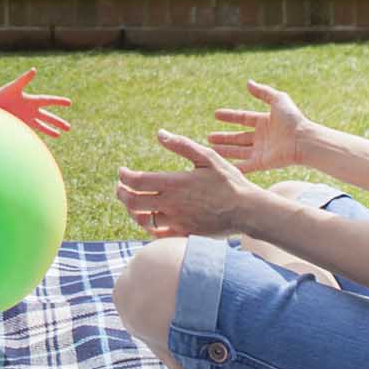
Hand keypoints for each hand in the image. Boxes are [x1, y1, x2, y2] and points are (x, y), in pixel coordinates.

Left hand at [0, 68, 72, 138]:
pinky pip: (31, 129)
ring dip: (50, 130)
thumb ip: (24, 79)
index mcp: (31, 100)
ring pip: (41, 125)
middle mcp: (30, 109)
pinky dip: (37, 132)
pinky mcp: (20, 123)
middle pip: (48, 116)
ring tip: (59, 135)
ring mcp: (26, 117)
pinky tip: (39, 136)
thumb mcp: (15, 87)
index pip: (48, 100)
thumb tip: (33, 70)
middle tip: (69, 127)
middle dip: (58, 122)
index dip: (59, 102)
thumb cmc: (2, 93)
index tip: (70, 103)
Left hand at [115, 129, 258, 238]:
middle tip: (120, 187)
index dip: (124, 176)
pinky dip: (148, 227)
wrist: (248, 211)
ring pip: (142, 220)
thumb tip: (160, 133)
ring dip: (132, 211)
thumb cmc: (229, 181)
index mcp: (175, 183)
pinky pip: (157, 235)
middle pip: (133, 202)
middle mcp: (172, 204)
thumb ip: (182, 145)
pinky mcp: (184, 234)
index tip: (122, 171)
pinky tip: (150, 218)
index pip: (137, 181)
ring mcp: (177, 221)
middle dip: (121, 193)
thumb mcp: (208, 157)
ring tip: (132, 202)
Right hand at [206, 80, 312, 174]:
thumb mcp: (278, 100)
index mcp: (265, 121)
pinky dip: (234, 166)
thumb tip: (248, 82)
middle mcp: (262, 137)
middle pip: (238, 137)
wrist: (303, 140)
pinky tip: (222, 165)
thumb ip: (263, 92)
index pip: (243, 118)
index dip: (230, 116)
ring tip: (210, 148)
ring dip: (224, 150)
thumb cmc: (293, 119)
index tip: (216, 114)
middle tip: (208, 137)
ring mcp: (261, 151)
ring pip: (238, 151)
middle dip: (224, 137)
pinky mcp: (262, 163)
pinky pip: (245, 166)